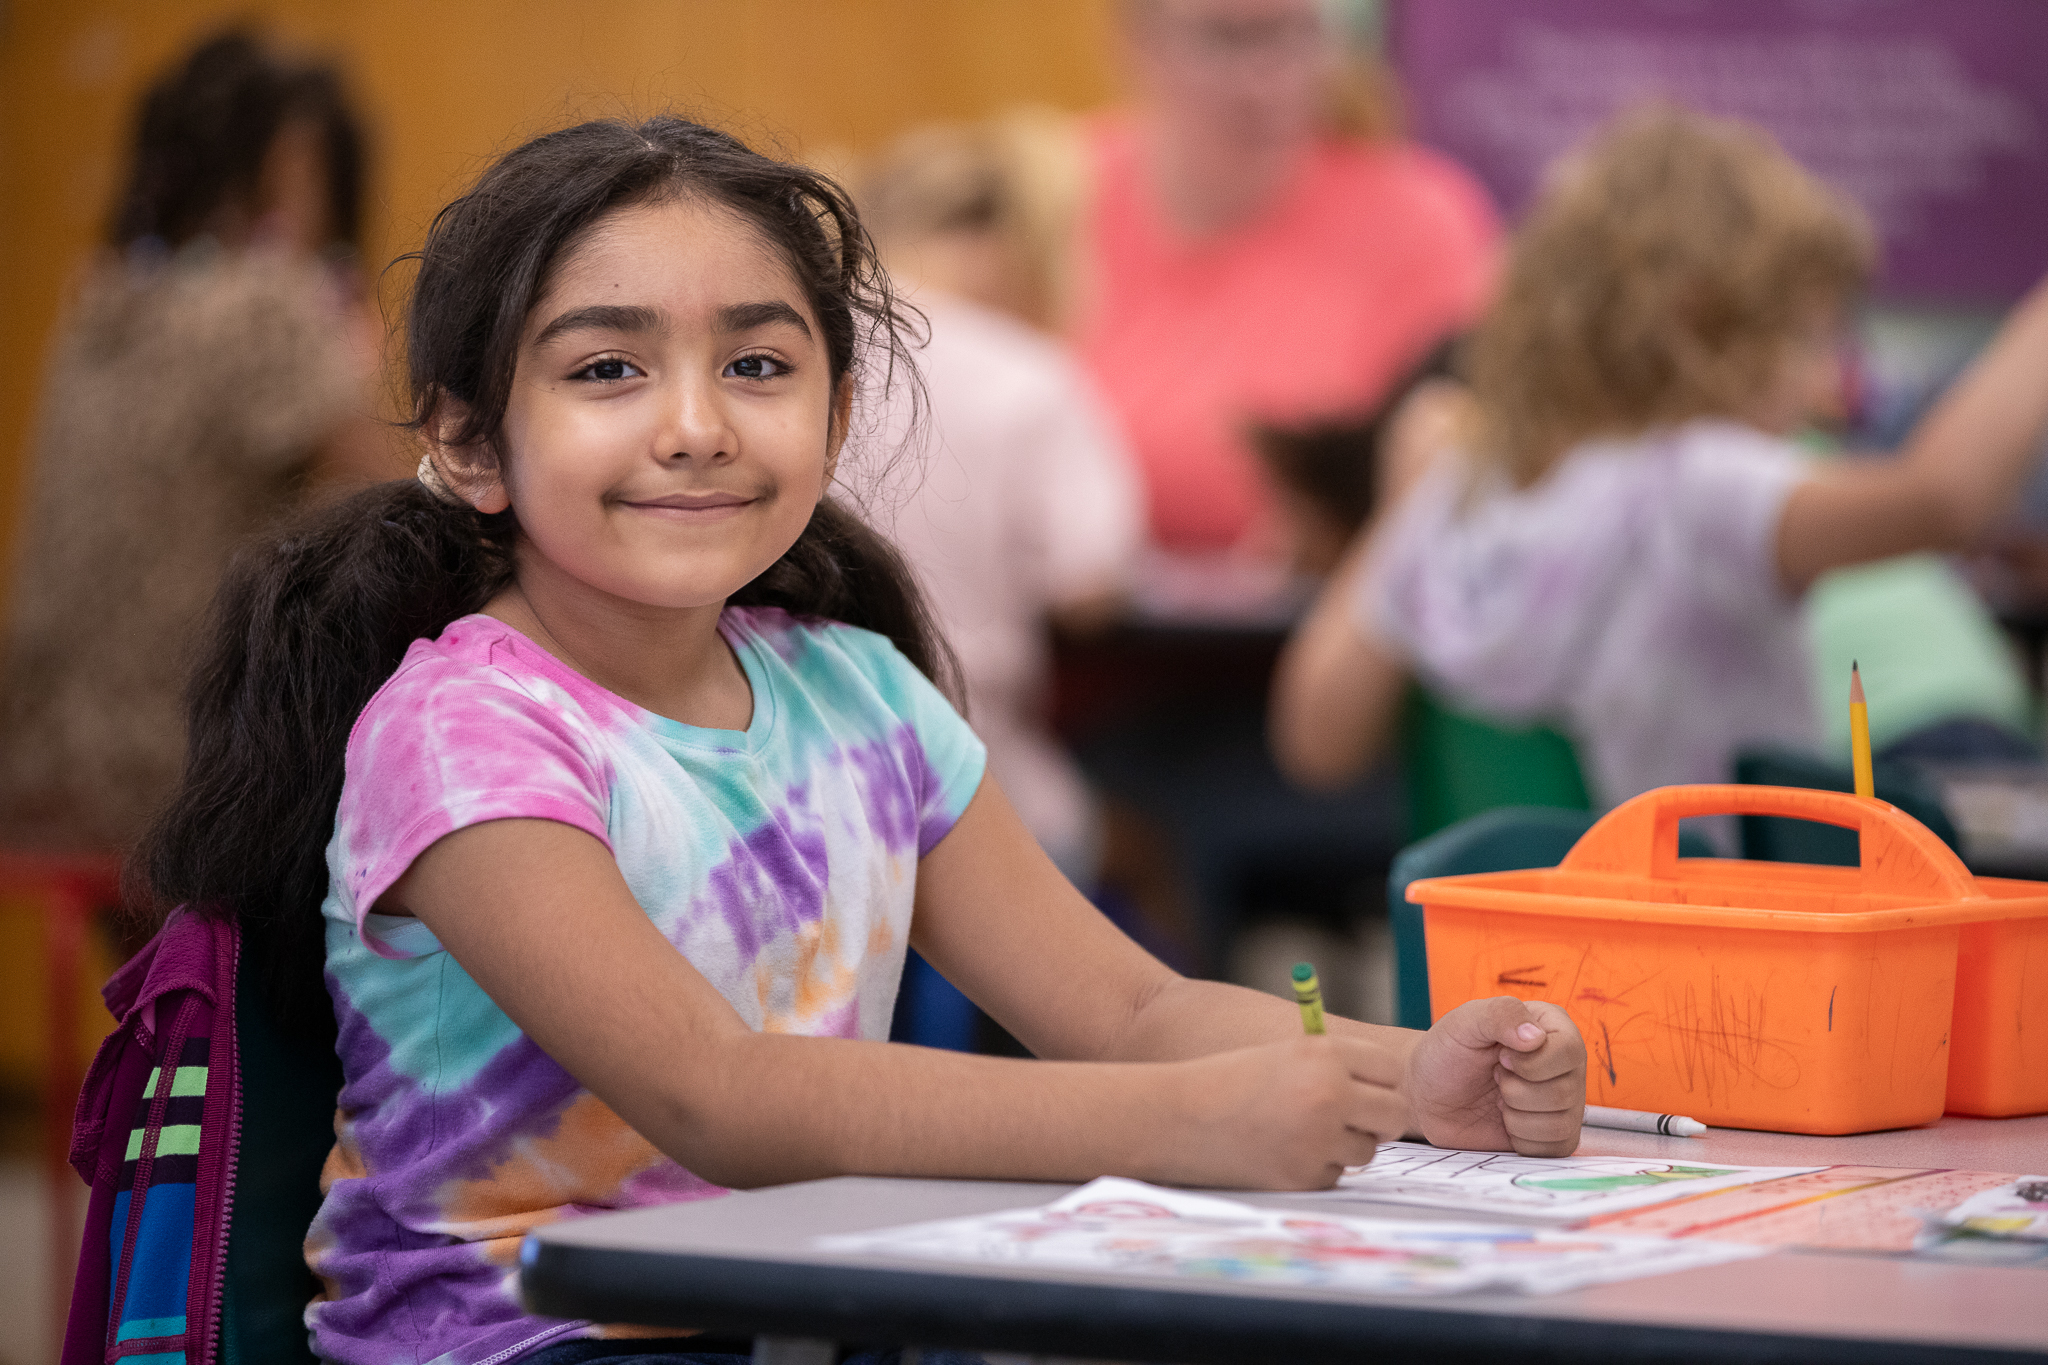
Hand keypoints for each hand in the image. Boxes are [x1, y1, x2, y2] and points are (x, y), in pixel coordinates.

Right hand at [1162, 1035, 1409, 1189]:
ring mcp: (1318, 1139)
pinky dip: (1316, 1167)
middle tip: (1354, 1120)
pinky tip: (1280, 1152)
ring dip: (1344, 1145)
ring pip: (1366, 1150)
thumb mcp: (1282, 1053)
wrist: (1173, 1117)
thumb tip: (1387, 1096)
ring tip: (1300, 1133)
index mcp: (1322, 1053)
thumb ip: (1334, 1066)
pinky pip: (1335, 1174)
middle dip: (1377, 1119)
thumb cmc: (1226, 1081)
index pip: (1390, 1069)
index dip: (1379, 1081)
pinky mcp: (1304, 1177)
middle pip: (1393, 1113)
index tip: (1366, 1089)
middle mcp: (1328, 1094)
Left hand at [1404, 997, 1584, 1155]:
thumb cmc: (1448, 1051)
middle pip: (1564, 1092)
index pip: (1568, 1050)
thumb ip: (1500, 1014)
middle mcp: (1567, 1065)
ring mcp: (1566, 1102)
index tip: (1499, 1057)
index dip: (1529, 1063)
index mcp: (1554, 1027)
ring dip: (1515, 1116)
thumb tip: (1536, 1036)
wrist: (1427, 1092)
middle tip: (1495, 1077)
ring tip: (1498, 1098)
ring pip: (1559, 1125)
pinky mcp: (1554, 1136)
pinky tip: (1504, 1121)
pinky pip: (1554, 1150)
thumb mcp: (1465, 1021)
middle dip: (1515, 1090)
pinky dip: (1521, 1139)